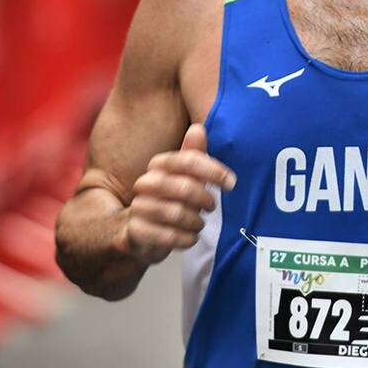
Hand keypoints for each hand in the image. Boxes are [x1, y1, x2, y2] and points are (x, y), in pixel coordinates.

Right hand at [124, 123, 235, 264]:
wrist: (137, 231)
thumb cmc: (168, 200)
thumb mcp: (183, 177)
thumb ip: (193, 155)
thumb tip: (198, 129)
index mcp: (159, 165)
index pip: (188, 161)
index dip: (214, 171)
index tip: (231, 183)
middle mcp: (145, 183)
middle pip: (184, 187)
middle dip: (205, 200)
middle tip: (211, 207)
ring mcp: (138, 207)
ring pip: (177, 213)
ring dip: (196, 222)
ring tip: (198, 224)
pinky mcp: (136, 231)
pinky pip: (168, 236)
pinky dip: (185, 239)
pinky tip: (190, 238)